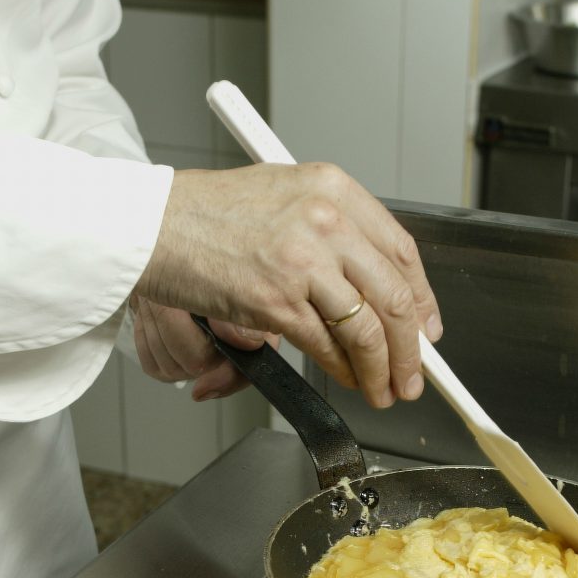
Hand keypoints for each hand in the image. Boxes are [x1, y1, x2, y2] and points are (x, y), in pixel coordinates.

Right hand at [137, 163, 443, 408]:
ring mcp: (303, 261)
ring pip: (367, 328)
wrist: (151, 224)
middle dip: (411, 349)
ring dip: (382, 369)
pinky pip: (326, 345)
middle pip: (395, 296)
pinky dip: (344, 370)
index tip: (426, 329)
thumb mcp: (284, 197)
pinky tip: (348, 378)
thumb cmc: (208, 214)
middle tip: (414, 375)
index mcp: (334, 189)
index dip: (423, 299)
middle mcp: (326, 220)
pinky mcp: (276, 299)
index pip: (402, 251)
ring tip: (384, 389)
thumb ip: (333, 231)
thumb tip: (374, 286)